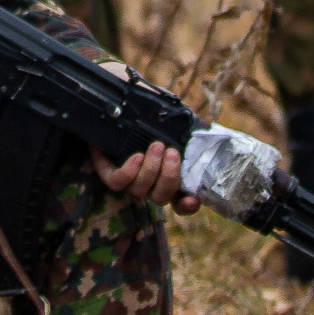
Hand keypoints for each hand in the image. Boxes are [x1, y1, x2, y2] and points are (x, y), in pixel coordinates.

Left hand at [89, 60, 201, 210]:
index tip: (193, 199)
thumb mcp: (170, 121)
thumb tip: (204, 129)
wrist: (114, 109)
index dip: (187, 205)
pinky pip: (118, 183)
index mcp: (167, 175)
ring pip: (140, 190)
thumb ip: (187, 129)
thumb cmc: (147, 117)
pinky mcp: (109, 173)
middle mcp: (148, 183)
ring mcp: (128, 180)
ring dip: (151, 169)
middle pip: (161, 197)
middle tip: (172, 153)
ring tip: (156, 146)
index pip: (180, 201)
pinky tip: (137, 156)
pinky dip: (130, 171)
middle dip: (169, 177)